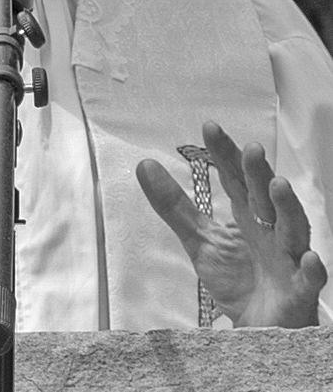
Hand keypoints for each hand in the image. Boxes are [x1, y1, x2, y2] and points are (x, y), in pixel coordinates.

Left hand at [136, 121, 326, 327]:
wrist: (259, 329)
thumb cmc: (238, 278)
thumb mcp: (200, 240)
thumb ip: (174, 205)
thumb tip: (145, 165)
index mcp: (247, 213)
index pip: (235, 177)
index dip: (225, 153)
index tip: (210, 128)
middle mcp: (270, 229)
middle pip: (264, 196)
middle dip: (258, 173)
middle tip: (250, 149)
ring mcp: (287, 258)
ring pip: (292, 229)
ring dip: (287, 208)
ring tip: (278, 186)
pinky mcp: (299, 292)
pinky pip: (309, 280)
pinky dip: (311, 269)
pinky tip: (310, 258)